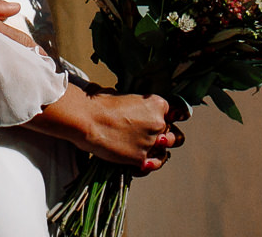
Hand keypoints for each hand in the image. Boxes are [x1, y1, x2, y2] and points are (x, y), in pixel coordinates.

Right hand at [25, 87, 182, 170]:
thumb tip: (135, 111)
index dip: (166, 117)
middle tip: (154, 138)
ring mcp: (151, 142)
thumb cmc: (100, 104)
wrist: (88, 120)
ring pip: (166, 151)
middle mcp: (159, 123)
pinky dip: (147, 165)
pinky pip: (152, 165)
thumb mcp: (124, 96)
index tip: (161, 121)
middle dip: (165, 136)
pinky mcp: (142, 158)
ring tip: (146, 151)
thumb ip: (139, 106)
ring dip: (158, 151)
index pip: (173, 111)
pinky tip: (139, 163)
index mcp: (156, 104)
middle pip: (173, 133)